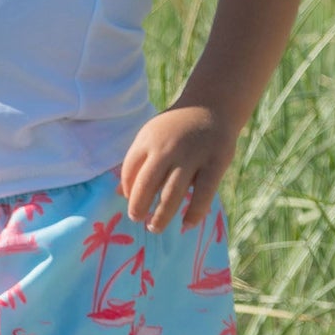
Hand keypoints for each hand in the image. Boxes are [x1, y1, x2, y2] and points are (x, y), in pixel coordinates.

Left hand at [119, 105, 238, 232]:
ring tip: (154, 228)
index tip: (130, 203)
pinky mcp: (215, 164)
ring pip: (172, 194)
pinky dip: (194, 213)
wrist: (212, 106)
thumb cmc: (176, 127)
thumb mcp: (151, 136)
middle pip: (146, 184)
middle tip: (136, 219)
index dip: (127, 190)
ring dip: (161, 216)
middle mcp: (168, 148)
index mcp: (148, 139)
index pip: (129, 169)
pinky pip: (203, 195)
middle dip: (138, 206)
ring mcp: (192, 156)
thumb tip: (119, 194)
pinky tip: (186, 225)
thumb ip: (136, 162)